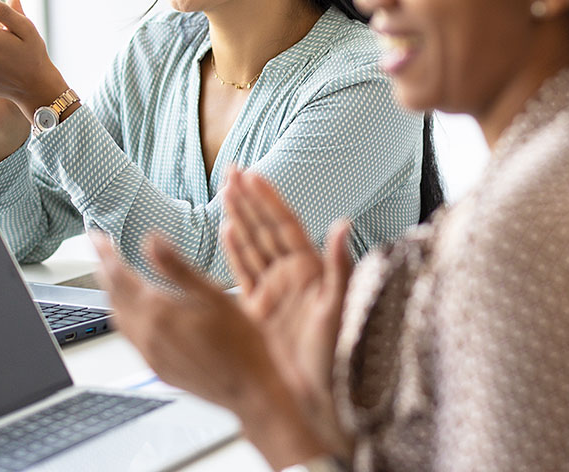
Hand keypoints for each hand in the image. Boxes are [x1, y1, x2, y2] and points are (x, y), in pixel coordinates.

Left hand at [93, 232, 330, 469]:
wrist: (253, 391)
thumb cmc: (243, 343)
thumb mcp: (215, 295)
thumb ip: (178, 267)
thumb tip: (151, 240)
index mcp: (159, 313)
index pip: (119, 276)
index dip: (105, 253)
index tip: (96, 237)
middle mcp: (148, 336)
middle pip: (113, 297)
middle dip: (104, 271)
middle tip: (100, 251)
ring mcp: (150, 356)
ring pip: (118, 319)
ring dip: (112, 294)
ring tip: (114, 277)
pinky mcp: (158, 369)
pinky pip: (130, 338)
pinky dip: (125, 316)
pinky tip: (137, 312)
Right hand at [221, 167, 352, 455]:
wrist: (313, 397)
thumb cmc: (332, 357)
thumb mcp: (338, 308)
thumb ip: (339, 265)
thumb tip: (343, 224)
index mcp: (310, 271)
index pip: (285, 226)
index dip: (269, 200)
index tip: (254, 175)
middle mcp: (291, 276)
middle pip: (266, 228)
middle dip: (249, 199)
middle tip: (232, 171)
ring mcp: (274, 291)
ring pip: (253, 245)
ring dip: (240, 217)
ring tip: (226, 190)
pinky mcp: (259, 310)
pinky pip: (244, 272)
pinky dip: (235, 250)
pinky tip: (227, 230)